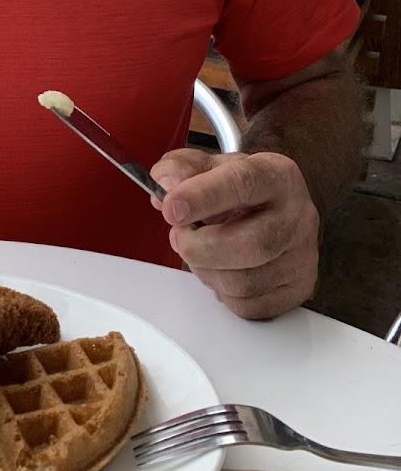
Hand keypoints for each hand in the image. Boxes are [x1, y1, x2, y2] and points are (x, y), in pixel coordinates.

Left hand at [150, 148, 319, 319]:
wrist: (270, 206)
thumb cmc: (236, 187)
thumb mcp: (204, 165)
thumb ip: (178, 169)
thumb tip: (167, 187)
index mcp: (277, 175)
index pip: (243, 184)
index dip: (202, 197)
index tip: (171, 208)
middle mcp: (299, 215)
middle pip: (248, 245)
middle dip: (198, 247)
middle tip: (179, 235)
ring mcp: (303, 256)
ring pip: (244, 282)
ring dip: (205, 271)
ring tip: (200, 251)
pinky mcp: (298, 288)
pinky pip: (248, 306)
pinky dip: (222, 292)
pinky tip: (221, 269)